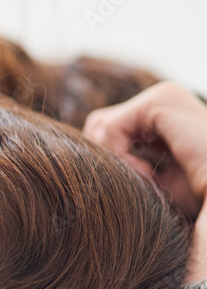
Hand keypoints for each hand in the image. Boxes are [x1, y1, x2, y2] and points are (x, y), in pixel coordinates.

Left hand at [84, 81, 206, 221]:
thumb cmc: (197, 193)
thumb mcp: (154, 179)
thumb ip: (127, 163)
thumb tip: (92, 162)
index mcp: (164, 115)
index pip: (108, 129)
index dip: (108, 159)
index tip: (134, 182)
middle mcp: (163, 99)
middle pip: (98, 124)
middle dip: (105, 156)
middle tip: (134, 179)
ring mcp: (162, 95)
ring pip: (100, 126)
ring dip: (115, 159)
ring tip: (145, 177)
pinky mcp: (160, 101)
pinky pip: (110, 129)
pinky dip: (120, 157)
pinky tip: (147, 172)